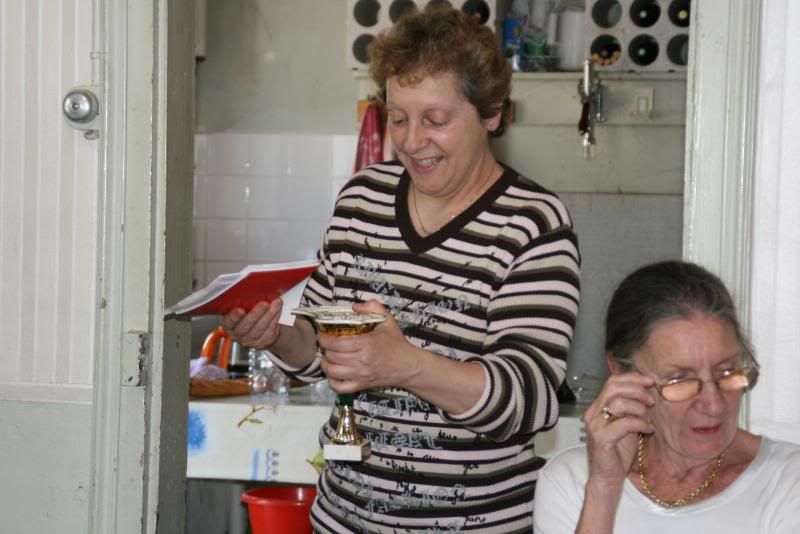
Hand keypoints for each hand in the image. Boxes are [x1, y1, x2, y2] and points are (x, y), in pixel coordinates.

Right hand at [220, 299, 282, 348]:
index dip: (234, 316)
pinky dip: (275, 319)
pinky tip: (278, 310)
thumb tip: (250, 283)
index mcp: (228, 322)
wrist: (259, 320)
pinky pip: (270, 332)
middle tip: (264, 303)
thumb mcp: (241, 301)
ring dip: (270, 315)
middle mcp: (236, 333)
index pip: (228, 321)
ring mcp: (249, 340)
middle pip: (245, 326)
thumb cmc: (248, 308)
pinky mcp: (262, 342)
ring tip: (276, 303)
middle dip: (256, 313)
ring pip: (260, 329)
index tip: (240, 310)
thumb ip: (242, 296)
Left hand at [319, 300, 420, 393]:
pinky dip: (332, 382)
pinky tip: (334, 374)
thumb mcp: (388, 320)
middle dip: (324, 350)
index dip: (324, 339)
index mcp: (366, 343)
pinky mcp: (362, 385)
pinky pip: (341, 388)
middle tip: (325, 345)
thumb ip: (373, 307)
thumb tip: (354, 307)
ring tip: (328, 358)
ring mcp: (361, 375)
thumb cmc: (396, 343)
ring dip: (326, 365)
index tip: (322, 335)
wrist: (408, 366)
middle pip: (332, 357)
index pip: (336, 343)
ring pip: (333, 372)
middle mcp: (361, 360)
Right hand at [583, 372, 655, 486]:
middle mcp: (593, 413)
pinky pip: (624, 423)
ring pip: (618, 403)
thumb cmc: (617, 451)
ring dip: (639, 408)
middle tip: (651, 401)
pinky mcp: (602, 439)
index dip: (632, 378)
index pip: (612, 381)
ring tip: (648, 418)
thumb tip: (648, 391)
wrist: (606, 476)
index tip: (650, 382)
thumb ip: (631, 408)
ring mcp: (595, 425)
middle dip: (637, 390)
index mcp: (597, 406)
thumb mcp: (625, 423)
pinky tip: (648, 429)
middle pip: (614, 387)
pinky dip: (640, 423)